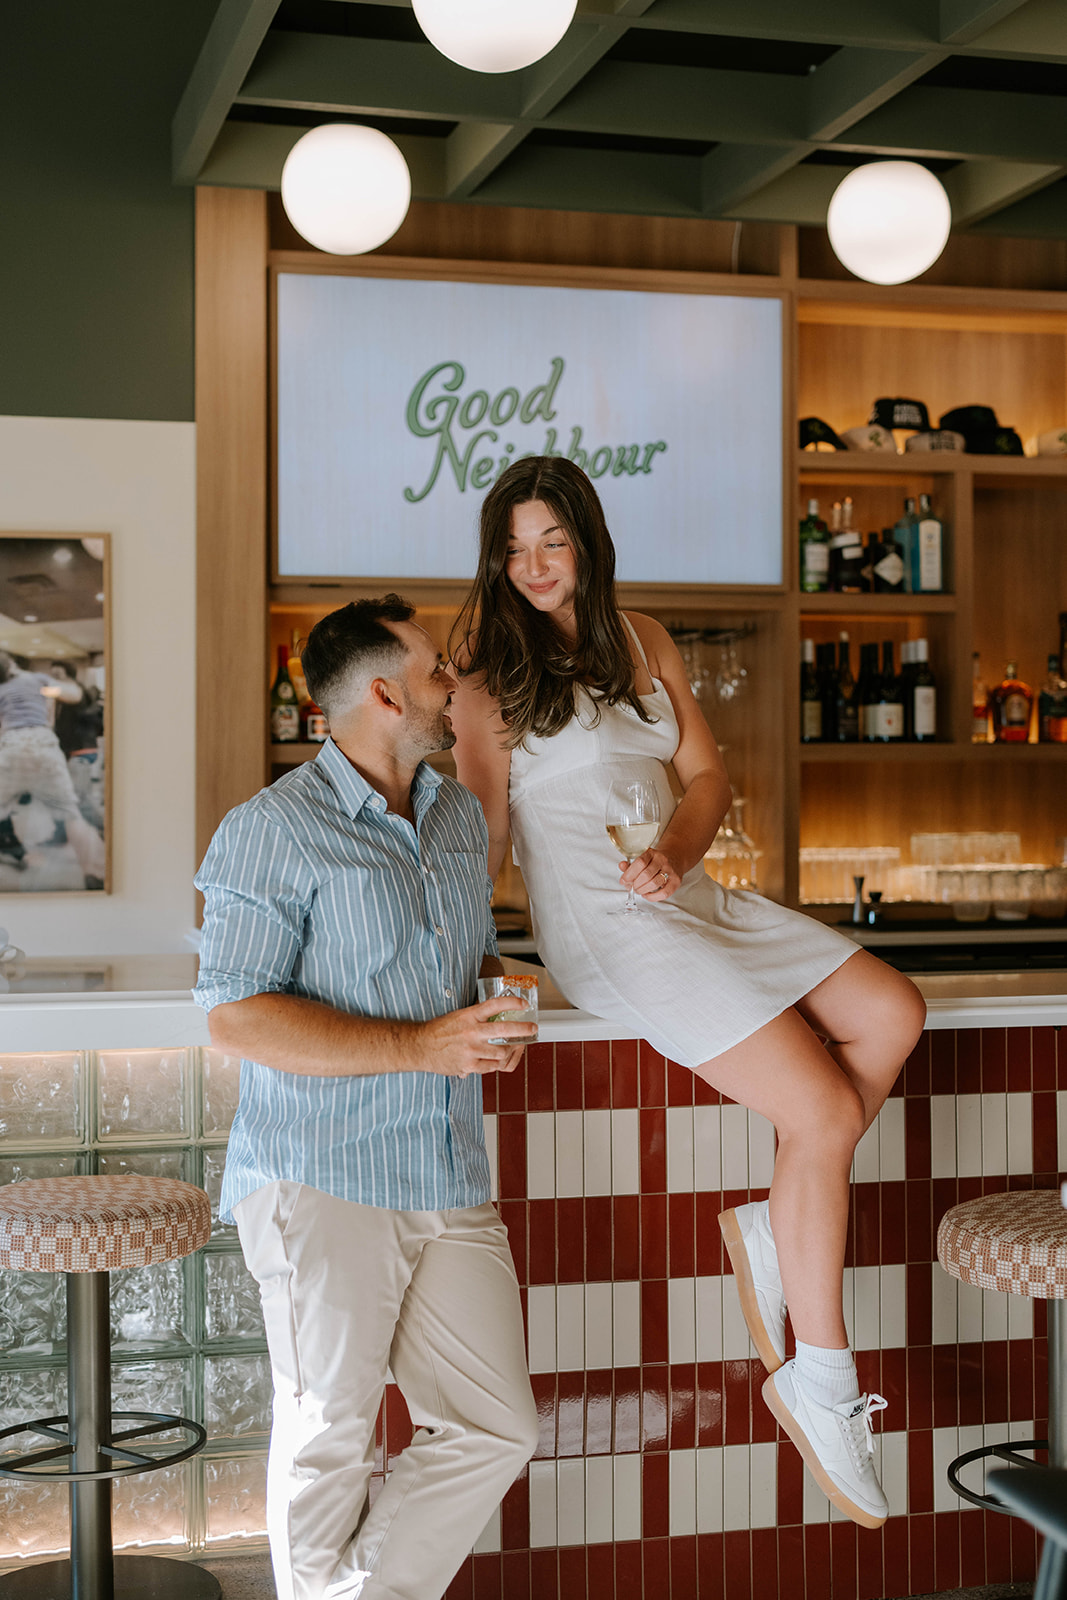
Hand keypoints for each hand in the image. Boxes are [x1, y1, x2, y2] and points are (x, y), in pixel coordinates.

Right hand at [418, 996, 536, 1077]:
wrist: (420, 1047)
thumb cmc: (438, 1031)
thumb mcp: (458, 1016)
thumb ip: (476, 1017)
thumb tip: (495, 1015)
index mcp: (469, 1016)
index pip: (495, 1005)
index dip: (512, 1003)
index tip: (523, 1004)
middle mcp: (472, 1032)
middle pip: (505, 1030)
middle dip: (523, 1029)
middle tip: (532, 1028)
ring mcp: (471, 1050)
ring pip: (501, 1052)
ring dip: (508, 1051)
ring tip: (511, 1048)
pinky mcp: (469, 1065)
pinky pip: (491, 1067)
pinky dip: (495, 1064)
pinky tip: (495, 1060)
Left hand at [619, 847, 678, 900]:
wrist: (675, 858)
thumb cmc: (655, 861)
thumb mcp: (643, 859)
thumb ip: (631, 865)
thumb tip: (622, 866)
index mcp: (652, 853)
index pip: (640, 862)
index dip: (629, 874)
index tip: (624, 880)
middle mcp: (662, 860)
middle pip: (646, 875)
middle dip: (636, 884)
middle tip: (633, 887)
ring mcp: (671, 871)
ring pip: (654, 884)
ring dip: (643, 890)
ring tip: (639, 890)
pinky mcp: (676, 882)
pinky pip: (664, 893)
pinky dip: (652, 897)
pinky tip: (647, 894)